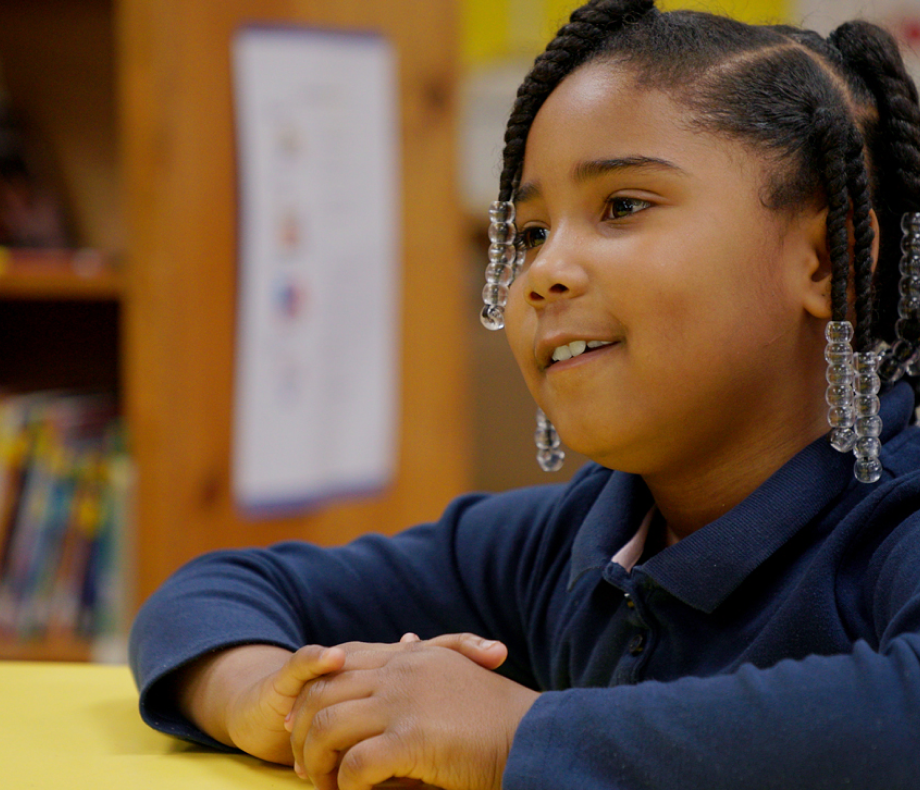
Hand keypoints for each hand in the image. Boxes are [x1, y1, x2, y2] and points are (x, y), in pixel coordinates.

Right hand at [174, 635, 506, 767]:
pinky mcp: (292, 677)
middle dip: (450, 650)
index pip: (433, 657)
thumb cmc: (334, 728)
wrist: (269, 713)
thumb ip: (409, 740)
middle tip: (487, 656)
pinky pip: (305, 663)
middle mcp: (367, 664)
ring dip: (395, 658)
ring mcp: (333, 666)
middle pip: (412, 650)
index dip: (465, 651)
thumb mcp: (379, 743)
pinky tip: (334, 658)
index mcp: (390, 677)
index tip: (500, 654)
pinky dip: (319, 659)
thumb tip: (447, 751)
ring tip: (419, 652)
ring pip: (367, 655)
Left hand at [286, 634, 540, 789]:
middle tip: (307, 766)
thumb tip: (406, 643)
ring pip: (328, 727)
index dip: (314, 693)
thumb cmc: (498, 716)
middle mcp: (401, 670)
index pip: (341, 661)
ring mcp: (404, 702)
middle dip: (304, 731)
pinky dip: (347, 786)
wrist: (536, 735)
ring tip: (327, 785)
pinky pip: (356, 764)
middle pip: (323, 693)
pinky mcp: (412, 739)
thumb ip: (422, 665)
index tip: (306, 725)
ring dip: (318, 762)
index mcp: (410, 656)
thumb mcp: (454, 674)